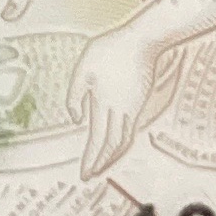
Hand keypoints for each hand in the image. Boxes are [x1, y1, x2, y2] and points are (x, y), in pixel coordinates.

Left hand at [70, 25, 162, 177]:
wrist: (141, 40)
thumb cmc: (109, 50)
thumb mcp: (82, 69)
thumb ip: (74, 95)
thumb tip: (77, 120)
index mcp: (105, 104)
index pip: (98, 140)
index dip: (91, 159)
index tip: (84, 174)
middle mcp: (122, 110)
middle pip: (112, 145)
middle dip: (101, 163)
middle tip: (90, 176)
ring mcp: (133, 107)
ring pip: (124, 140)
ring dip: (112, 156)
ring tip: (101, 165)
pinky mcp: (139, 102)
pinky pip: (130, 129)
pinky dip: (122, 143)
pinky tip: (115, 146)